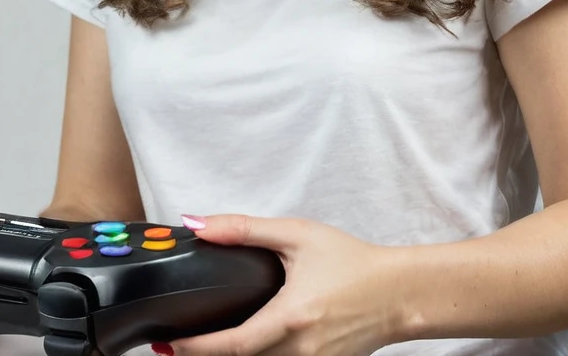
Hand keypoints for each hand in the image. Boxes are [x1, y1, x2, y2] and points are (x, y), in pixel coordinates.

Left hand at [163, 215, 402, 355]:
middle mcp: (301, 350)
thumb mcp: (297, 235)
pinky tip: (244, 347)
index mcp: (290, 318)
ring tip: (203, 347)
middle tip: (173, 347)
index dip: (197, 349)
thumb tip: (199, 225)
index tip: (168, 343)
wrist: (398, 292)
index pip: (233, 345)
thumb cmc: (352, 262)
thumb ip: (245, 229)